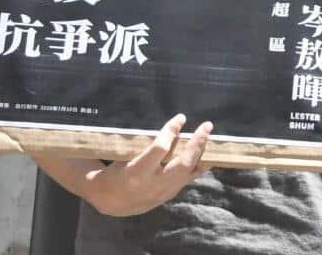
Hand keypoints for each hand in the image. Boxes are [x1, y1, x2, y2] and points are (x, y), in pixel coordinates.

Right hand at [82, 114, 213, 216]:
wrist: (111, 202)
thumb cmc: (114, 172)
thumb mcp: (121, 156)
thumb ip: (142, 144)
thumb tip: (168, 126)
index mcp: (136, 173)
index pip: (160, 149)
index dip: (171, 131)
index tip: (180, 118)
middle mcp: (153, 184)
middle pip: (183, 163)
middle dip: (197, 143)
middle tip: (206, 125)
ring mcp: (164, 192)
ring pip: (190, 171)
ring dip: (202, 152)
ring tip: (210, 136)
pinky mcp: (170, 194)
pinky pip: (190, 177)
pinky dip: (200, 164)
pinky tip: (208, 152)